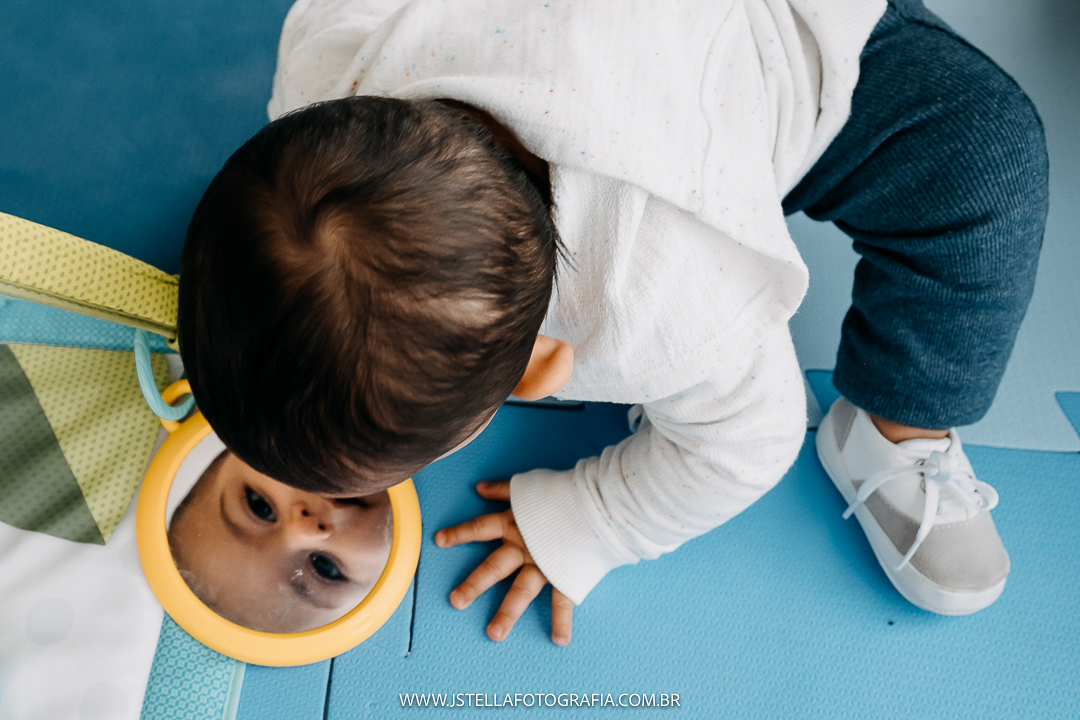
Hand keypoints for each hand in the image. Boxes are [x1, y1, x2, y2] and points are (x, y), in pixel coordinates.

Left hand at [435, 480, 573, 645]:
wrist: (600, 500)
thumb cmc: (564, 490)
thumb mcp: (529, 487)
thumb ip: (503, 489)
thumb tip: (478, 487)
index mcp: (514, 523)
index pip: (481, 528)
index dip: (460, 533)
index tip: (439, 541)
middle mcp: (524, 546)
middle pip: (494, 567)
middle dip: (474, 585)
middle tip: (455, 602)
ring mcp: (544, 563)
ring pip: (521, 590)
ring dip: (507, 613)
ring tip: (494, 635)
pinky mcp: (566, 573)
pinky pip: (563, 600)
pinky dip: (563, 621)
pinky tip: (560, 640)